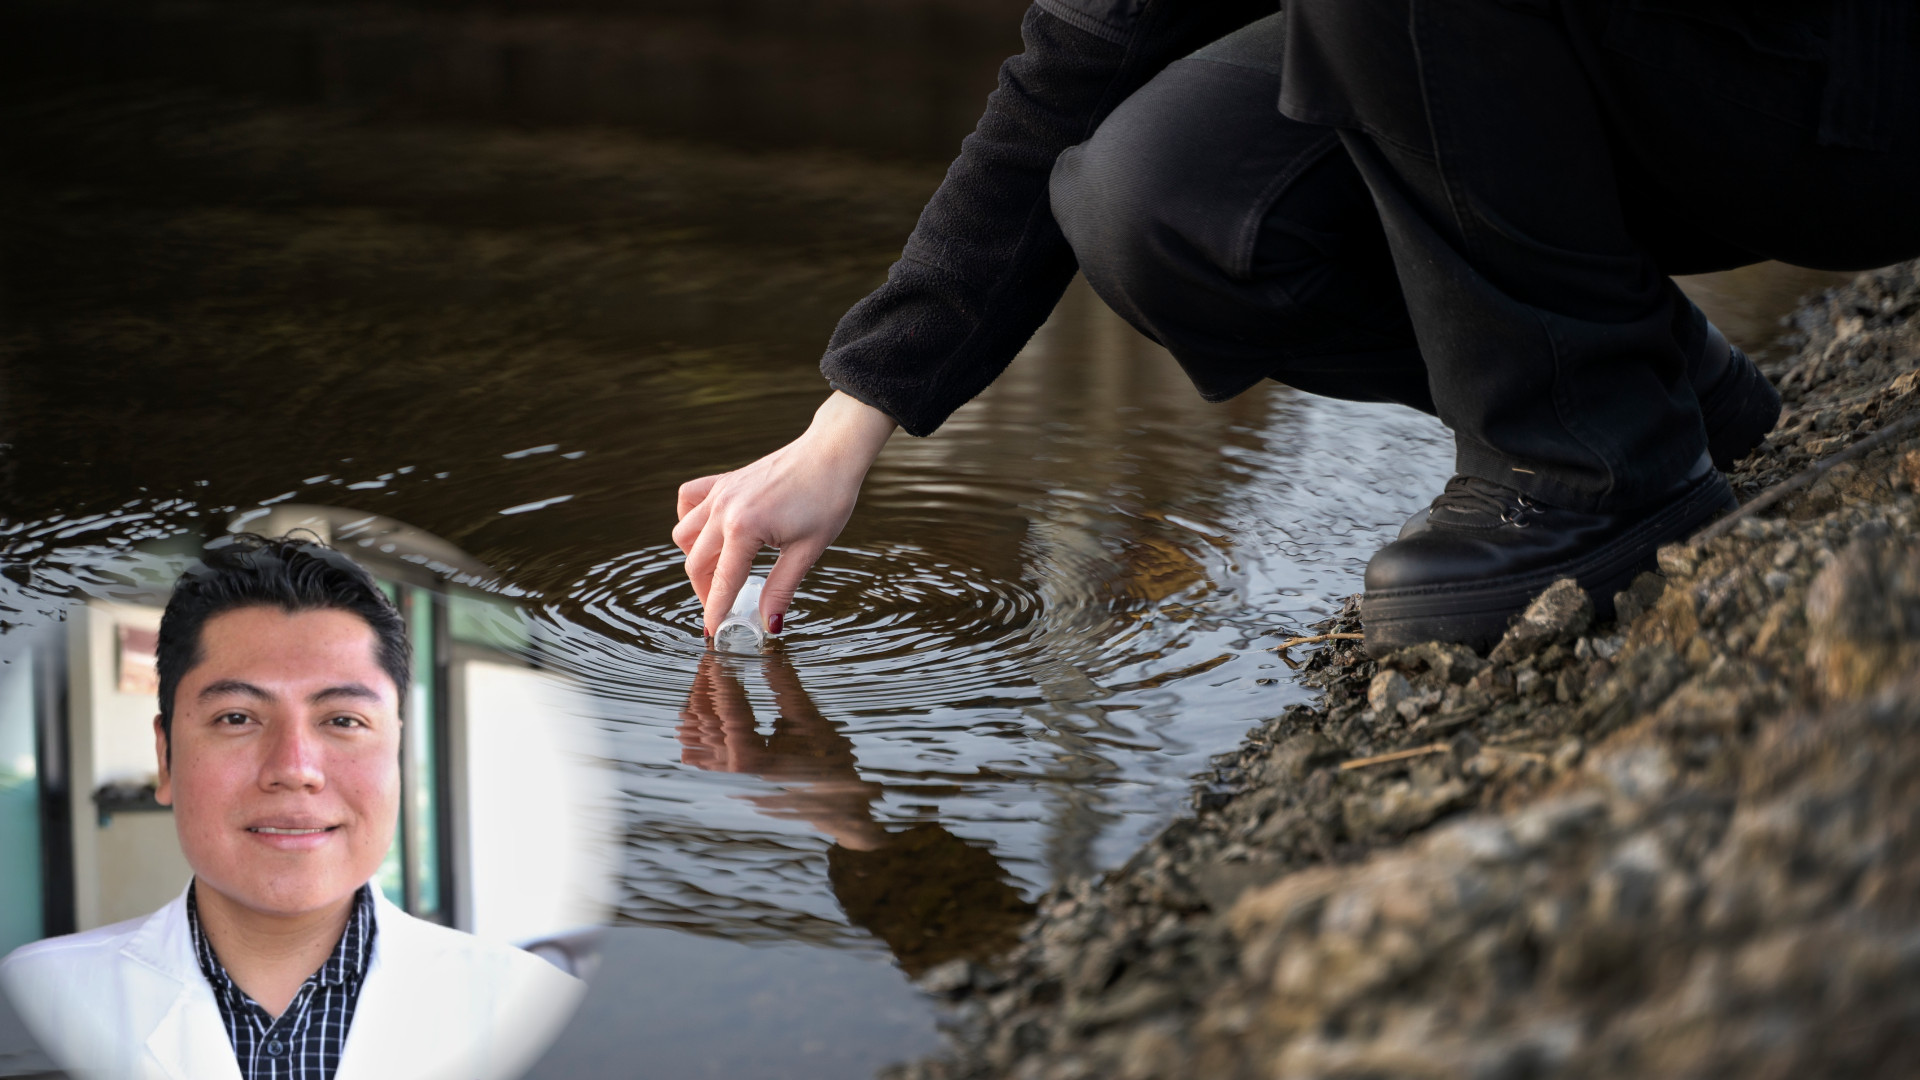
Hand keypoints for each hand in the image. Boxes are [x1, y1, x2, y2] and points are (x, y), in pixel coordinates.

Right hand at [673, 392, 894, 636]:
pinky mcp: (724, 480)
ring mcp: (720, 492)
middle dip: (706, 591)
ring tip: (720, 573)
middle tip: (724, 608)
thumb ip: (781, 588)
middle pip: (696, 562)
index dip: (715, 612)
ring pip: (684, 534)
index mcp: (744, 528)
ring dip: (695, 559)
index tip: (713, 634)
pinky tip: (709, 532)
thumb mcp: (808, 550)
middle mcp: (724, 509)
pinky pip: (689, 500)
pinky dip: (690, 518)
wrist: (832, 452)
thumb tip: (769, 624)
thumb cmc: (827, 498)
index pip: (722, 582)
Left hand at [675, 652, 886, 849]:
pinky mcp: (729, 782)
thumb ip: (783, 683)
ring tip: (711, 679)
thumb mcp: (809, 718)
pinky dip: (699, 730)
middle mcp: (734, 774)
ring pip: (696, 738)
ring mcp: (729, 780)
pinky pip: (699, 755)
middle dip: (708, 687)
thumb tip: (770, 648)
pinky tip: (710, 709)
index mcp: (755, 761)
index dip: (722, 679)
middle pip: (706, 723)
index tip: (718, 654)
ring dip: (700, 706)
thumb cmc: (830, 764)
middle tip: (714, 658)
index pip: (730, 712)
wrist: (837, 805)